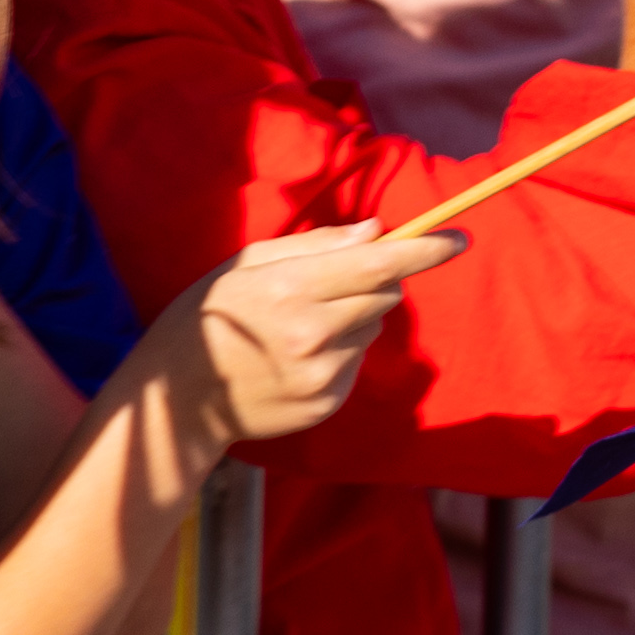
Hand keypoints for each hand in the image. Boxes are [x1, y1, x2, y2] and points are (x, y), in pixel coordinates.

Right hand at [178, 220, 470, 445]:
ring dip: (352, 321)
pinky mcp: (325, 403)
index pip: (379, 265)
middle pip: (385, 295)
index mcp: (292, 288)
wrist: (174, 398)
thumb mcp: (247, 265)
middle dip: (373, 284)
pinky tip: (294, 360)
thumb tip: (378, 232)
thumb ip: (318, 246)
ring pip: (372, 329)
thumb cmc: (210, 317)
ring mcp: (321, 373)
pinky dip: (339, 355)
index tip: (459, 238)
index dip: (425, 250)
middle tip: (327, 289)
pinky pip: (355, 364)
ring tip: (297, 330)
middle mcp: (312, 333)